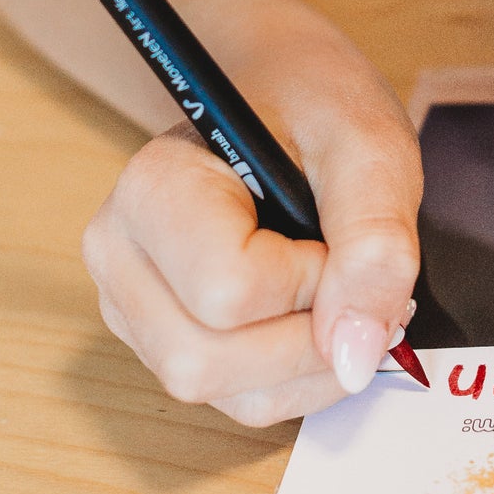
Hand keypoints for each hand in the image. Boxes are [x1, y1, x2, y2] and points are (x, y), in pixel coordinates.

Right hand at [81, 0, 421, 425]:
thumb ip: (374, 242)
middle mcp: (119, 254)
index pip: (227, 292)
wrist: (281, 91)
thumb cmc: (316, 105)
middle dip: (314, 340)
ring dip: (313, 368)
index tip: (342, 234)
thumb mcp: (369, 147)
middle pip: (210, 362)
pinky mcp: (161, 341)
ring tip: (347, 296)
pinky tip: (322, 320)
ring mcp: (132, 306)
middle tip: (366, 278)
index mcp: (152, 188)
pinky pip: (236, 401)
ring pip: (227, 396)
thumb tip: (359, 351)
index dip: (312, 282)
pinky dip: (299, 379)